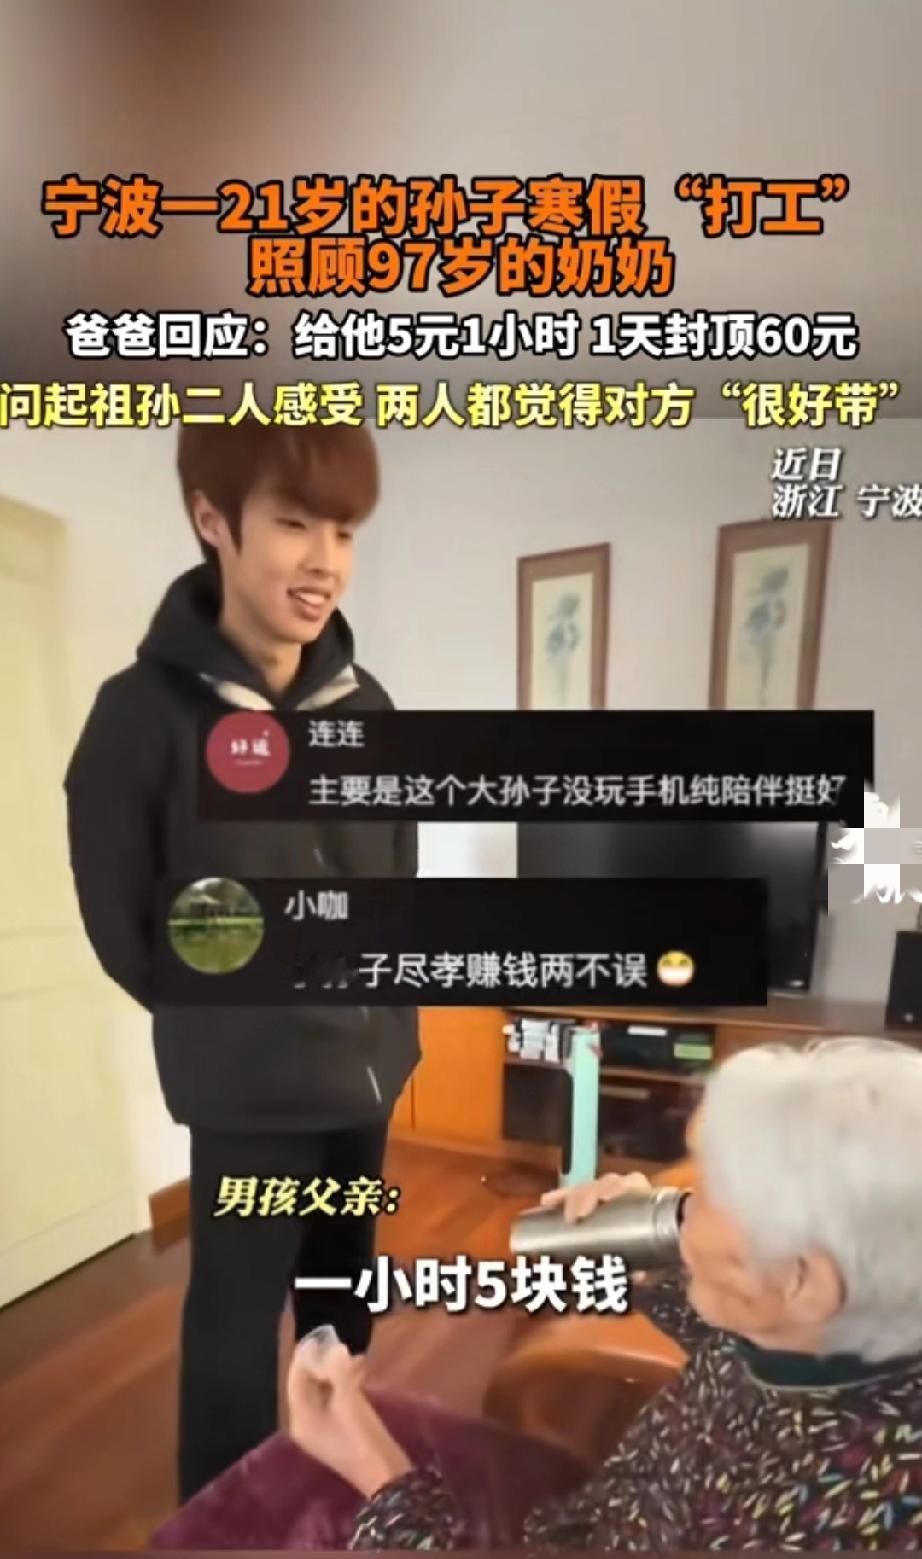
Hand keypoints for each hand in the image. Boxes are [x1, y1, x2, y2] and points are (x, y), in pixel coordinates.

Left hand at [286, 1336, 412, 1499]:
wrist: (384, 1475)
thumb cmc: (360, 1436)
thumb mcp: (348, 1399)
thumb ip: (337, 1371)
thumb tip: (334, 1349)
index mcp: (301, 1419)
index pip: (295, 1381)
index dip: (304, 1358)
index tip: (315, 1337)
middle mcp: (307, 1424)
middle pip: (308, 1386)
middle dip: (322, 1363)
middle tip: (337, 1342)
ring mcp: (323, 1430)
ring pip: (324, 1392)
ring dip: (336, 1372)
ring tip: (354, 1355)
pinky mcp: (340, 1431)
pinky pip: (336, 1401)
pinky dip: (345, 1385)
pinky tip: (361, 1371)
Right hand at [539, 1170, 652, 1279]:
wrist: (667, 1244)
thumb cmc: (661, 1249)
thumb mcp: (656, 1259)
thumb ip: (646, 1269)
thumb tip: (635, 1275)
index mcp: (644, 1196)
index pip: (630, 1183)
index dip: (616, 1188)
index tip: (603, 1200)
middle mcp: (625, 1189)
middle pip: (603, 1183)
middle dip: (586, 1196)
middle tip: (575, 1216)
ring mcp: (608, 1193)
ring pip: (588, 1186)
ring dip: (570, 1195)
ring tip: (552, 1203)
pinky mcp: (594, 1202)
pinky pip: (576, 1194)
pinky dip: (562, 1197)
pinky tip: (547, 1201)